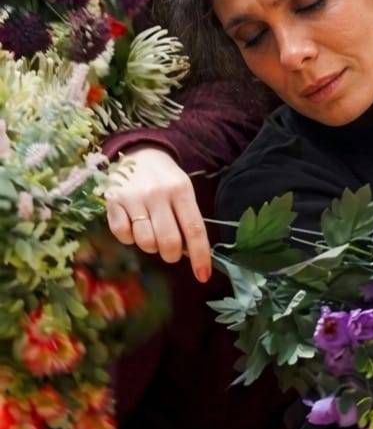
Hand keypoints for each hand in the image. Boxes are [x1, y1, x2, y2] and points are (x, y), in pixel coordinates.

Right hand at [104, 148, 210, 281]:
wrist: (139, 153)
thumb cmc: (166, 179)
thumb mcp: (183, 191)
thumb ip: (187, 218)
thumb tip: (191, 253)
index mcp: (181, 190)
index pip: (194, 229)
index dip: (200, 256)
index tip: (203, 276)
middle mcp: (158, 194)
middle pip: (168, 241)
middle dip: (172, 254)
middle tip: (171, 251)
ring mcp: (134, 198)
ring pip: (145, 242)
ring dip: (151, 246)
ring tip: (151, 233)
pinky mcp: (113, 201)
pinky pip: (122, 234)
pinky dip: (129, 237)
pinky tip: (133, 225)